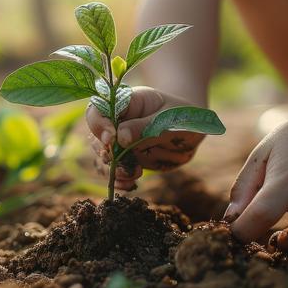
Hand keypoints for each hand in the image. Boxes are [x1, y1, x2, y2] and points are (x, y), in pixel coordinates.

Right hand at [86, 87, 205, 190]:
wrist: (192, 130)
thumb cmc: (181, 116)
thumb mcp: (167, 118)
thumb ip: (144, 126)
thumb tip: (119, 137)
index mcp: (126, 103)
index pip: (99, 110)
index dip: (99, 125)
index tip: (110, 139)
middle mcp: (117, 122)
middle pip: (95, 136)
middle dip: (105, 152)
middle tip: (120, 161)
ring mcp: (119, 141)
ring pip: (103, 156)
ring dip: (113, 169)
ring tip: (133, 174)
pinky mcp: (125, 159)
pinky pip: (114, 171)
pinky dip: (119, 180)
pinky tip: (129, 185)